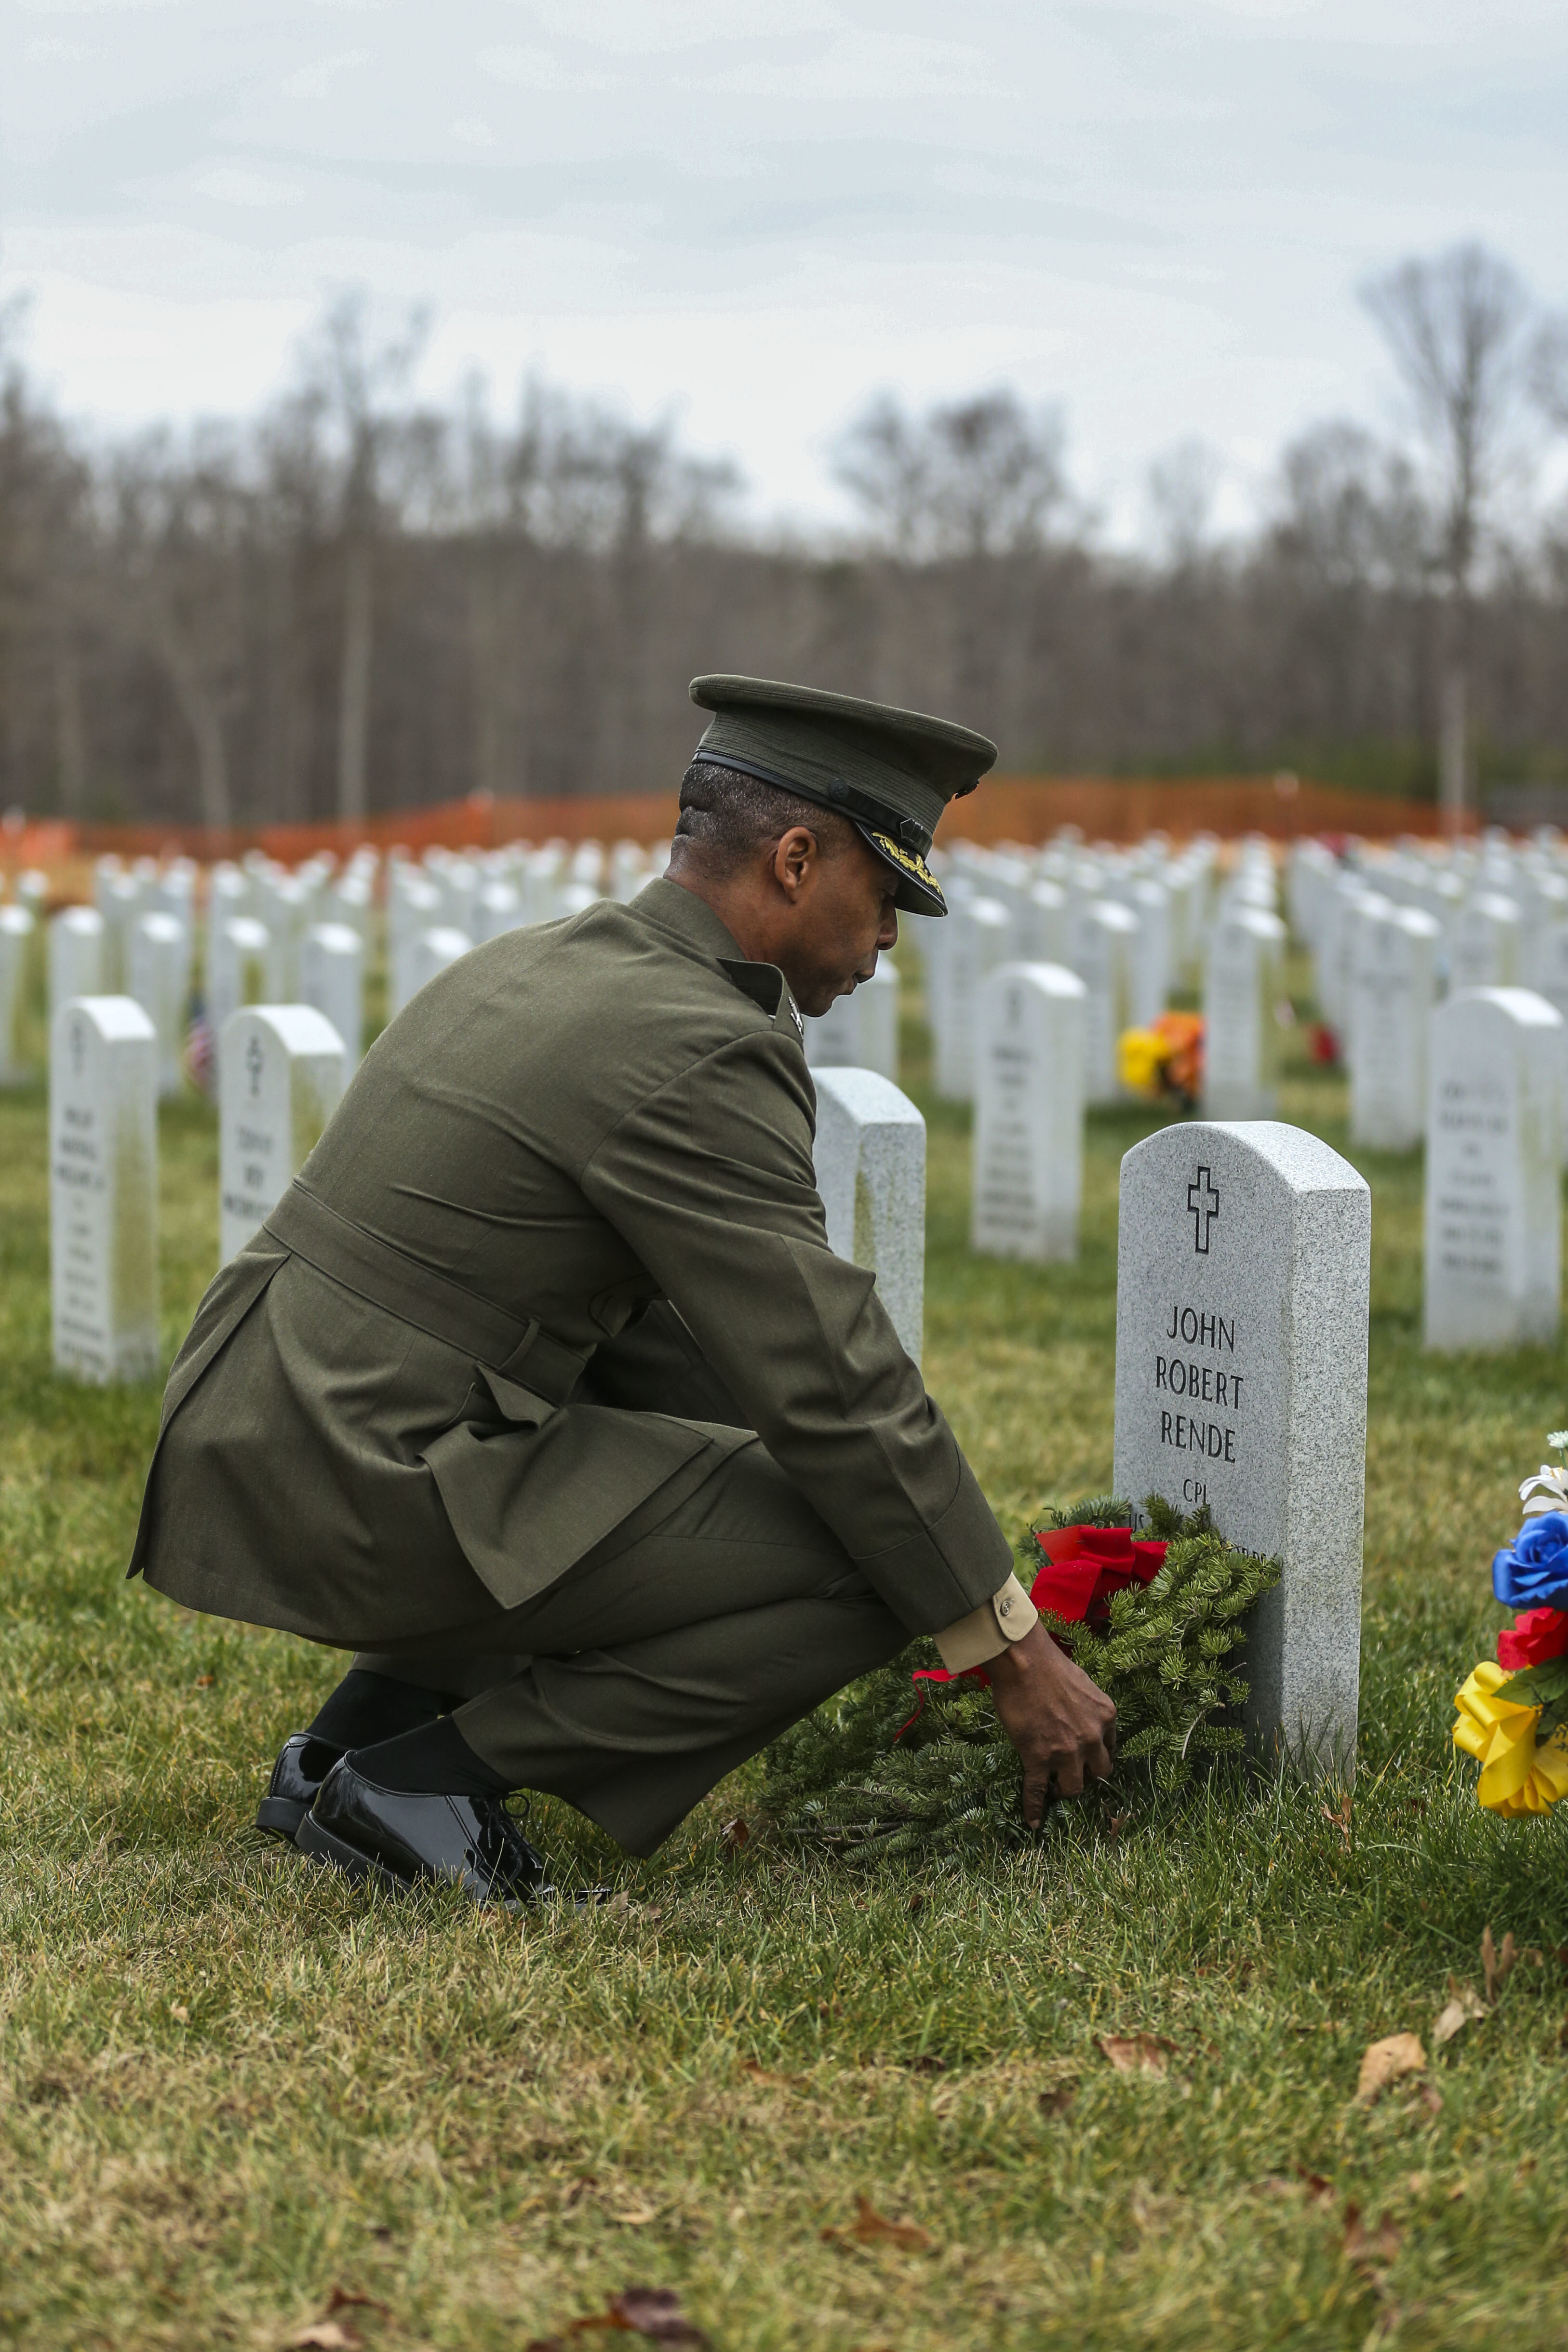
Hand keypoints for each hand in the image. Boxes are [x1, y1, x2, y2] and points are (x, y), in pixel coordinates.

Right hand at [987, 1622, 1116, 1825]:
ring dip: (1065, 1789)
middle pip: (1099, 1774)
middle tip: (1073, 1773)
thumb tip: (1082, 1717)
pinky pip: (1038, 1791)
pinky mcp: (1038, 1758)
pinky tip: (1033, 1821)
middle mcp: (1091, 1738)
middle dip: (1087, 1776)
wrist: (1024, 1661)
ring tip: (1054, 1787)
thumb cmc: (1051, 1665)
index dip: (1097, 1757)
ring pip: (1074, 1788)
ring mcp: (1065, 1752)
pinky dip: (1035, 1809)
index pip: (1110, 1749)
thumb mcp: (1085, 1684)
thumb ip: (1089, 1708)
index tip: (1088, 1760)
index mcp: (1106, 1717)